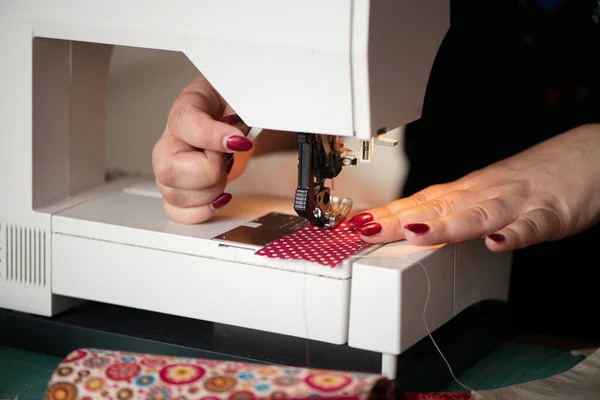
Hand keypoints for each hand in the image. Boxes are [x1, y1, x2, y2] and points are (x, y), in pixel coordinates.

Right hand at [152, 75, 253, 223]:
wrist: (227, 110)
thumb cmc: (230, 105)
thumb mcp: (240, 98)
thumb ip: (241, 112)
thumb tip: (238, 140)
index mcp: (182, 111)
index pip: (186, 126)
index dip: (215, 138)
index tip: (241, 142)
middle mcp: (167, 143)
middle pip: (171, 172)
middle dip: (212, 170)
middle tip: (226, 157)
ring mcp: (168, 170)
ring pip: (175, 196)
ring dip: (210, 190)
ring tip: (221, 171)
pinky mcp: (176, 190)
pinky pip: (178, 213)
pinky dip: (203, 210)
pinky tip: (220, 196)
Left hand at [349, 123, 599, 251]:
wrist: (589, 154)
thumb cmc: (535, 175)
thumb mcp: (486, 191)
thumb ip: (453, 209)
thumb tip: (414, 222)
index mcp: (468, 190)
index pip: (419, 201)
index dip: (387, 213)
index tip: (355, 224)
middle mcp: (485, 193)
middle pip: (437, 207)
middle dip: (399, 220)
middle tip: (366, 230)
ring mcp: (517, 202)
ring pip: (478, 214)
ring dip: (446, 226)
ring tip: (416, 234)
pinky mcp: (551, 214)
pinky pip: (531, 226)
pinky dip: (514, 234)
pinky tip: (497, 243)